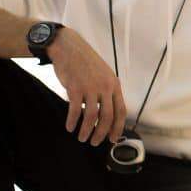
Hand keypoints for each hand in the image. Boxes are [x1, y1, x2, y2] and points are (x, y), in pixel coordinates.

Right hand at [47, 28, 126, 146]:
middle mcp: (105, 87)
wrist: (69, 47)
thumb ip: (107, 92)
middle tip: (95, 143)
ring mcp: (90, 87)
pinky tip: (69, 127)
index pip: (121, 111)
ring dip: (87, 130)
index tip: (112, 139)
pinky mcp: (75, 88)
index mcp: (114, 85)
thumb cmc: (86, 63)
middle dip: (102, 133)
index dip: (118, 127)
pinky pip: (75, 110)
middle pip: (108, 117)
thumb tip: (108, 112)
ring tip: (82, 138)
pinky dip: (72, 121)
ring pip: (92, 116)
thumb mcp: (103, 75)